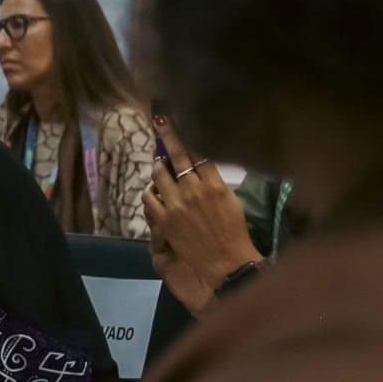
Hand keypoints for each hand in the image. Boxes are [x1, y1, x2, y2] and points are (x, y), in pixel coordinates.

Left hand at [141, 120, 261, 308]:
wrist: (225, 261)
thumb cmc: (234, 231)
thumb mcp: (232, 200)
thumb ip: (214, 181)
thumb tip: (200, 168)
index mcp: (215, 184)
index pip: (198, 152)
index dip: (186, 135)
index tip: (178, 121)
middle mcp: (194, 190)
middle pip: (177, 156)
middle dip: (167, 136)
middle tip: (160, 122)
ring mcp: (177, 204)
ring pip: (159, 174)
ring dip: (158, 166)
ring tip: (160, 164)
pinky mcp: (164, 219)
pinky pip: (148, 197)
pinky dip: (149, 190)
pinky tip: (153, 189)